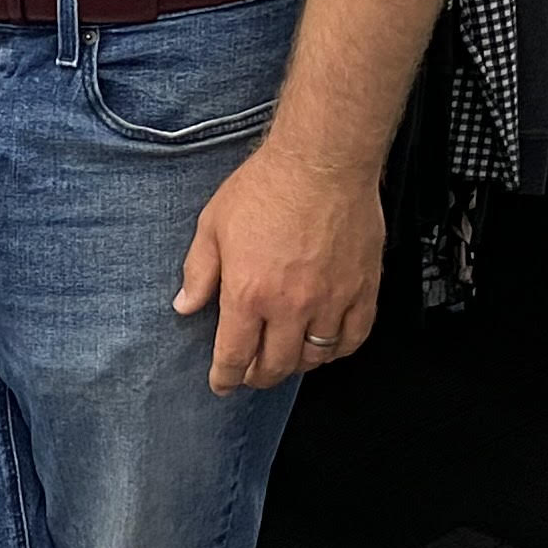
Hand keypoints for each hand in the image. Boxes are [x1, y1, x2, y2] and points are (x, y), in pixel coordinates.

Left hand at [171, 140, 380, 393]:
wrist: (322, 163)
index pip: (234, 355)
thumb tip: (185, 306)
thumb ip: (199, 272)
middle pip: (276, 365)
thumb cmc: (265, 188)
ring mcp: (330, 301)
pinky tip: (326, 346)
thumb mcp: (213, 225)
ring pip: (315, 357)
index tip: (222, 384)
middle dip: (258, 376)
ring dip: (296, 365)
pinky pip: (353, 338)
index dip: (226, 377)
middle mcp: (290, 307)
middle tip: (251, 373)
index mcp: (248, 293)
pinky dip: (338, 350)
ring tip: (285, 358)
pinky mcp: (362, 290)